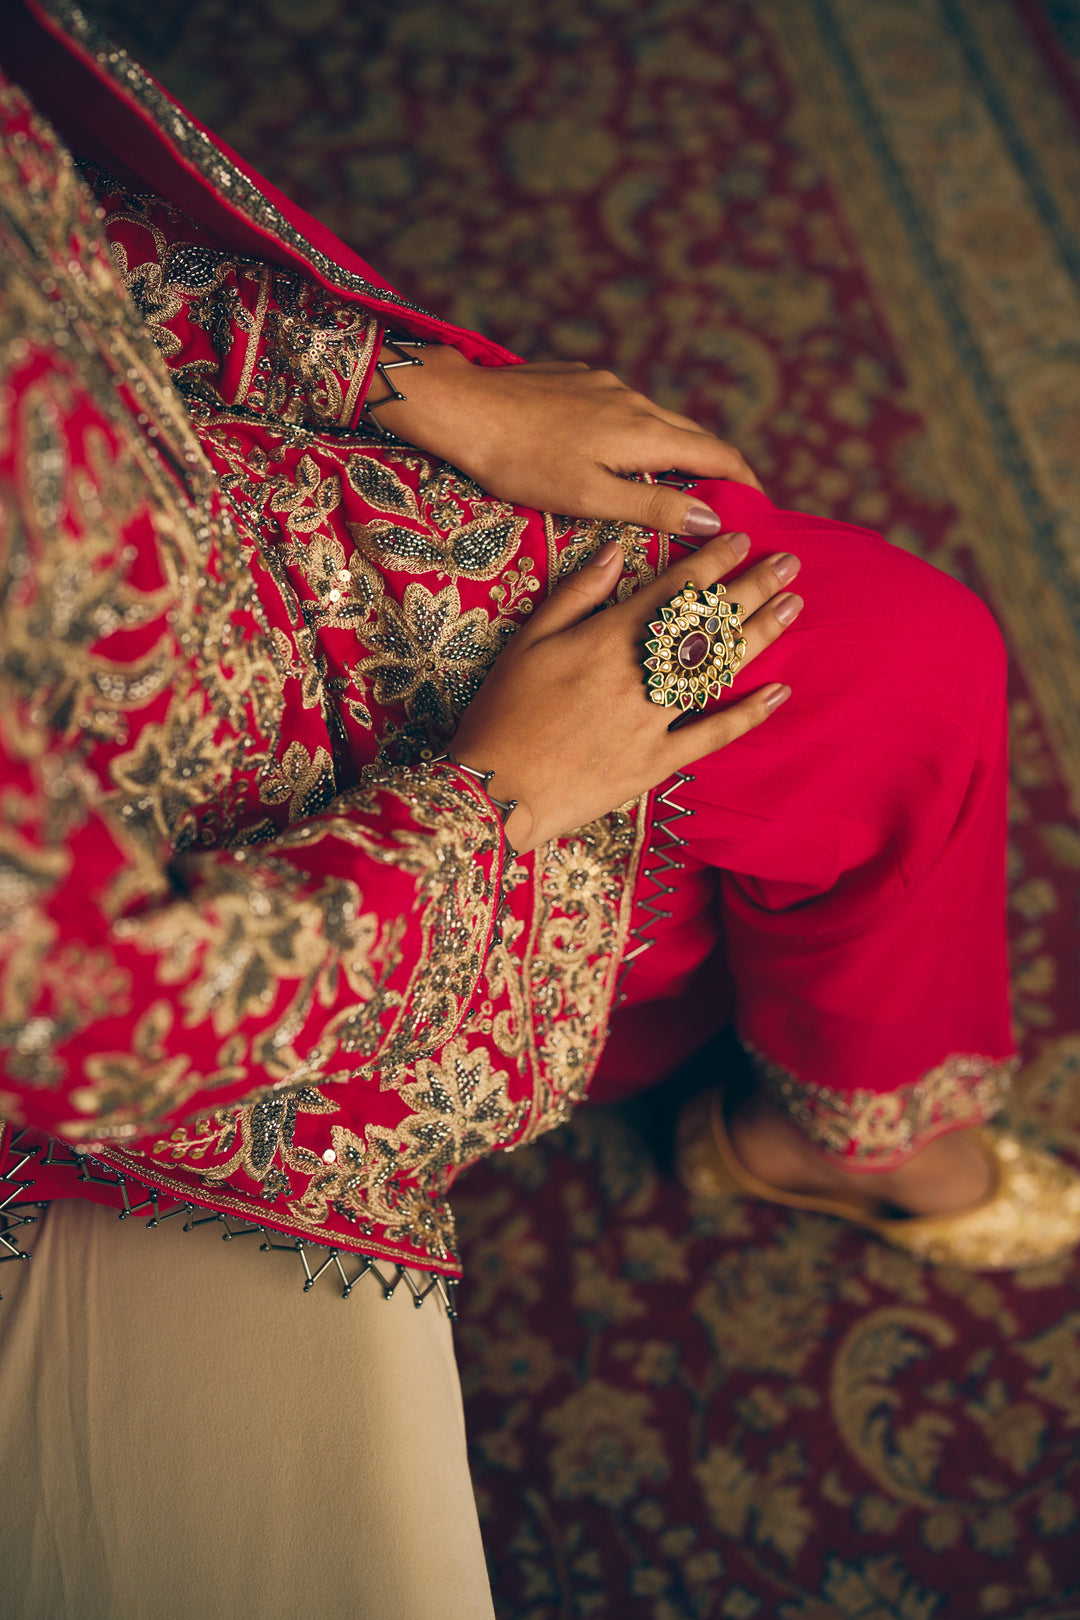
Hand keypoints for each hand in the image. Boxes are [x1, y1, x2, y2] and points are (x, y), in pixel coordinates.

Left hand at [369, 344, 760, 538]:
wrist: (462, 407)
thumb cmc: (522, 462)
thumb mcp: (591, 497)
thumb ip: (654, 506)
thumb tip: (714, 518)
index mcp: (644, 431)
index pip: (717, 454)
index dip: (745, 481)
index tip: (761, 508)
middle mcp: (634, 401)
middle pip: (692, 436)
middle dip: (716, 469)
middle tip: (727, 504)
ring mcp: (604, 386)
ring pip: (655, 422)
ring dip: (675, 452)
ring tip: (677, 486)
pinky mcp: (577, 381)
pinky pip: (623, 411)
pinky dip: (638, 437)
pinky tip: (618, 456)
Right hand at [450, 530, 800, 852]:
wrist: (497, 790)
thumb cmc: (502, 713)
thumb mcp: (527, 642)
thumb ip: (574, 595)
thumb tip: (612, 551)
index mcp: (605, 640)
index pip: (672, 591)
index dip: (713, 562)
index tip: (744, 539)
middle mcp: (637, 674)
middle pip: (707, 624)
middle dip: (753, 588)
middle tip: (791, 562)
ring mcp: (652, 720)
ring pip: (718, 669)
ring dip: (761, 634)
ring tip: (794, 605)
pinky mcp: (656, 762)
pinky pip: (711, 735)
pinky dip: (747, 714)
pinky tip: (779, 691)